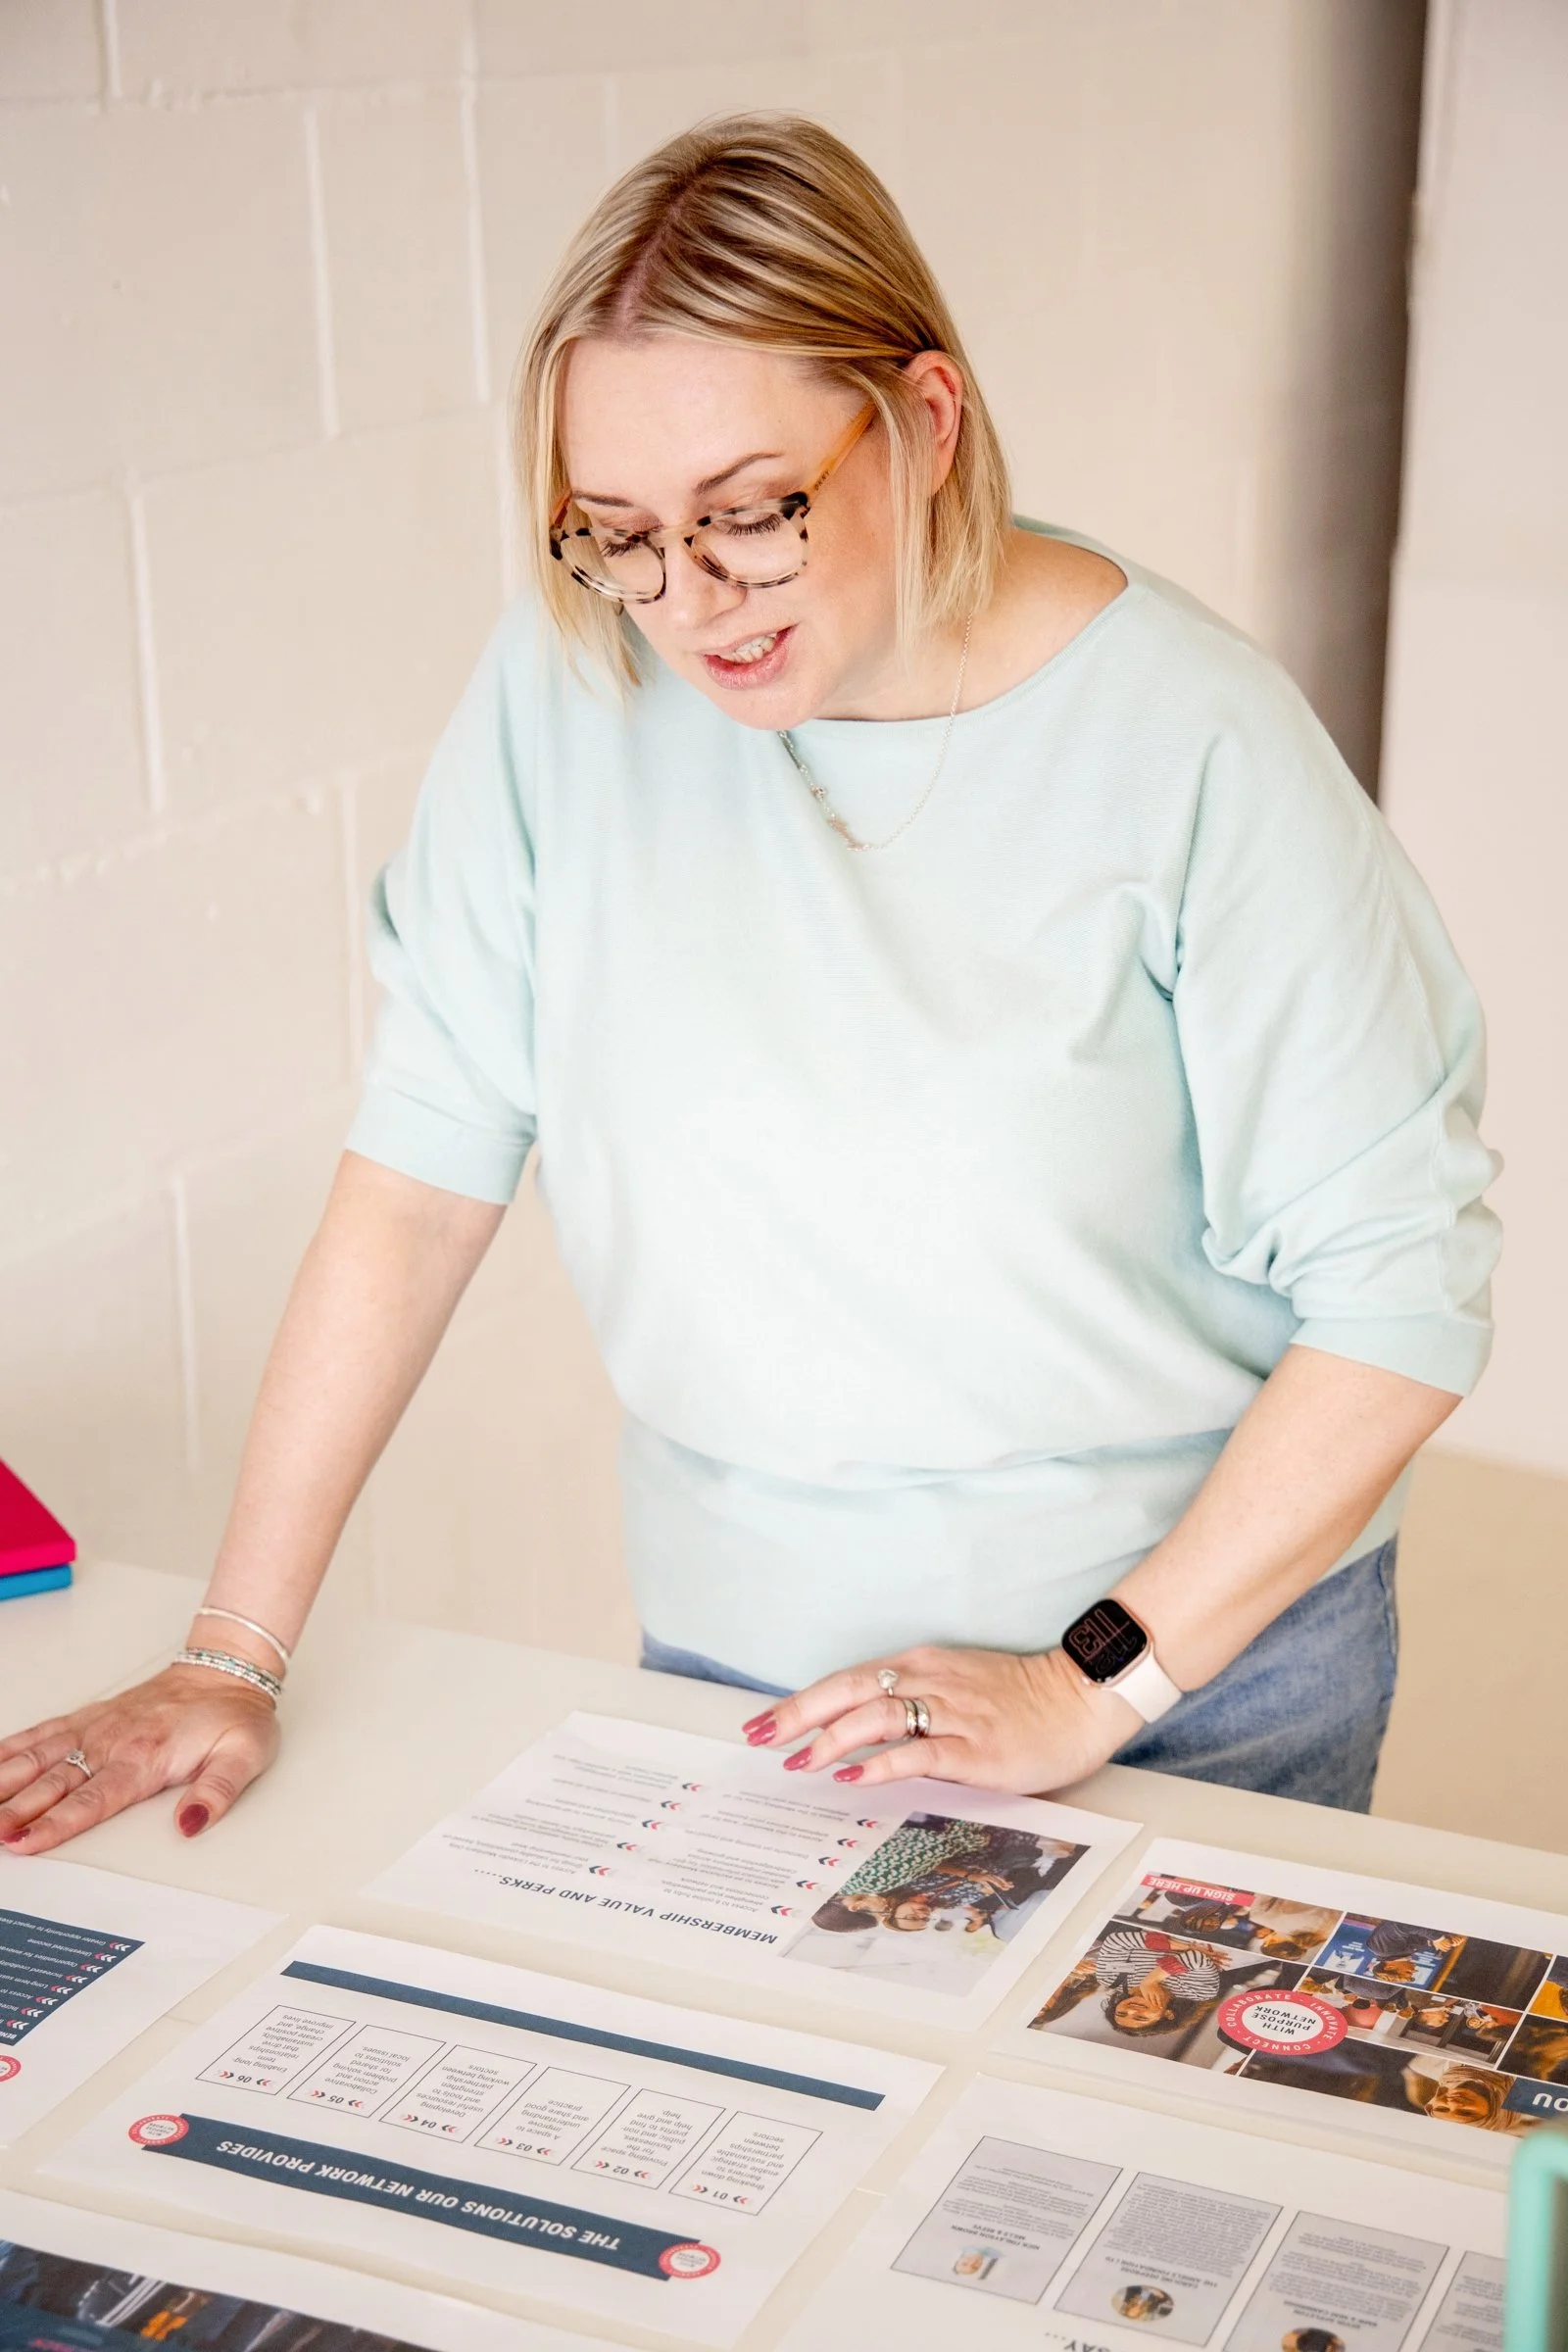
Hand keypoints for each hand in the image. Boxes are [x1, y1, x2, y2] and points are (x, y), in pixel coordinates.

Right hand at [0, 1665, 280, 1853]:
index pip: (92, 1799)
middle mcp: (112, 1741)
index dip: (55, 1823)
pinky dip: (11, 1747)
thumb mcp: (244, 1755)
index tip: (25, 1841)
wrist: (225, 1671)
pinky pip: (43, 1733)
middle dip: (17, 1809)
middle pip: (55, 1782)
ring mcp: (96, 1728)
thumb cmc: (233, 1715)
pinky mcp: (89, 1718)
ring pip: (39, 1756)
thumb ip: (217, 1792)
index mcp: (145, 1757)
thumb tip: (190, 1825)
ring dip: (5, 1780)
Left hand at [744, 1643, 1138, 1793]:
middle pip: (850, 1690)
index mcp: (923, 1665)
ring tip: (799, 1761)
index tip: (764, 1722)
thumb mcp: (957, 1685)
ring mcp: (953, 1713)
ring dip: (832, 1738)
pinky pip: (917, 1751)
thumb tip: (858, 1732)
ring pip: (877, 1716)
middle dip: (799, 1715)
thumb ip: (913, 1701)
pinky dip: (879, 1762)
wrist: (1080, 1699)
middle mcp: (931, 1681)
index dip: (802, 1701)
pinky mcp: (975, 1747)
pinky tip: (853, 1775)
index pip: (847, 1679)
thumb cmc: (1020, 1697)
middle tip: (761, 1737)